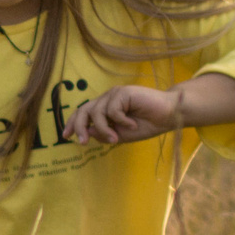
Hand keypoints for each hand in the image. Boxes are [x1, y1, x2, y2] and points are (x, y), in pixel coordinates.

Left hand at [63, 83, 178, 146]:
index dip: (73, 123)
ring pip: (97, 113)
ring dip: (104, 129)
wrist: (168, 116)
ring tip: (116, 138)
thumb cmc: (147, 124)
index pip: (83, 112)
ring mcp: (114, 94)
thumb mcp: (122, 135)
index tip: (66, 136)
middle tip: (82, 142)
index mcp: (105, 108)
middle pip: (84, 110)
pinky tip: (133, 123)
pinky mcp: (123, 92)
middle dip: (79, 126)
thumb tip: (87, 133)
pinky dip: (121, 121)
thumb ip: (104, 134)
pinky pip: (112, 111)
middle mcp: (107, 99)